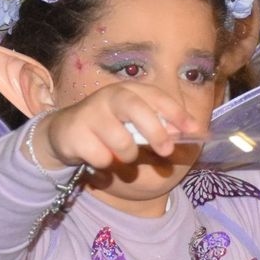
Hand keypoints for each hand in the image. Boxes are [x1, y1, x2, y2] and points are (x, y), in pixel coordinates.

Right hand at [38, 81, 203, 169]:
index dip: (177, 113)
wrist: (65, 134)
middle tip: (167, 151)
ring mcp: (90, 114)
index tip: (194, 131)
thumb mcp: (136, 126)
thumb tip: (194, 137)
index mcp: (129, 91)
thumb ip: (164, 130)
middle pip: (136, 108)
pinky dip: (107, 168)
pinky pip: (102, 158)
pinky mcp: (74, 134)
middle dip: (156, 131)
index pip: (156, 96)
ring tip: (121, 156)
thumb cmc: (110, 130)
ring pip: (121, 141)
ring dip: (128, 157)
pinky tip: (100, 163)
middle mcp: (109, 97)